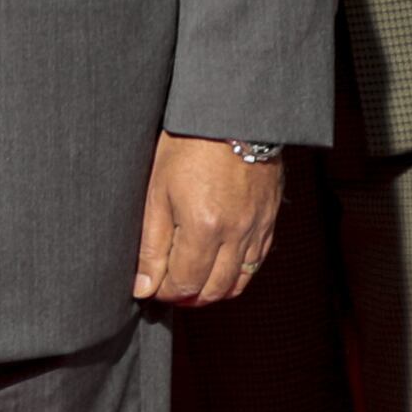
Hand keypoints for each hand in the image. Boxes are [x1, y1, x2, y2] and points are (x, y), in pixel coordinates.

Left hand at [134, 135, 280, 306]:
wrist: (232, 114)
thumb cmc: (188, 145)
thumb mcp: (157, 191)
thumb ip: (151, 244)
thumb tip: (142, 286)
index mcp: (203, 229)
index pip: (184, 283)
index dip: (164, 291)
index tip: (151, 285)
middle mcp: (235, 234)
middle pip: (213, 290)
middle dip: (188, 297)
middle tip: (169, 288)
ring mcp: (256, 228)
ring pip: (238, 281)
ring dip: (214, 290)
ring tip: (193, 283)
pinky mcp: (269, 219)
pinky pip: (257, 261)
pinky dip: (238, 272)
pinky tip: (220, 265)